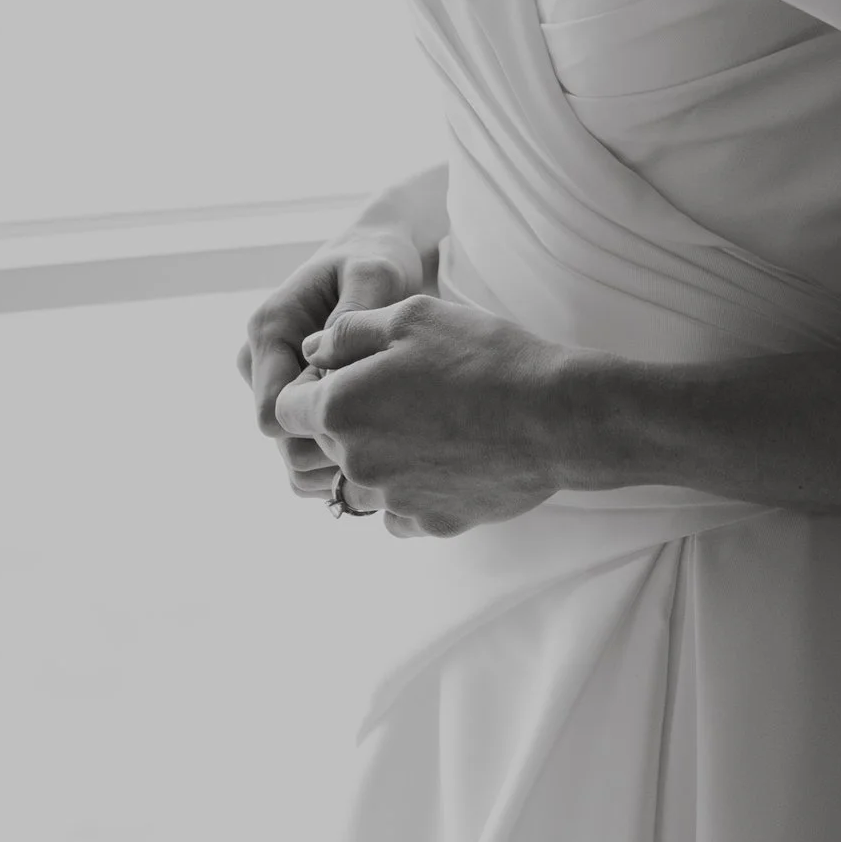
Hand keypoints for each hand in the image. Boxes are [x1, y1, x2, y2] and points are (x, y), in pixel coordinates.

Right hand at [238, 224, 432, 506]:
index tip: (370, 413)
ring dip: (338, 461)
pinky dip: (341, 463)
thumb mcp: (374, 274)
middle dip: (332, 447)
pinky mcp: (294, 403)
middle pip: (281, 443)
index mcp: (269, 330)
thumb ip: (353, 315)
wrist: (376, 260)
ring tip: (392, 440)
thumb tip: (329, 367)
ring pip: (293, 458)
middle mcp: (261, 363)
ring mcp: (276, 387)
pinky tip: (383, 446)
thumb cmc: (377, 262)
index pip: (271, 412)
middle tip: (391, 433)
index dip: (319, 424)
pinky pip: (307, 459)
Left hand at [274, 291, 570, 537]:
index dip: (311, 388)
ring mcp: (393, 500)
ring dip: (381, 462)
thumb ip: (347, 333)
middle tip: (407, 394)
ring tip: (431, 429)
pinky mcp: (431, 524)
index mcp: (341, 409)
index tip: (347, 375)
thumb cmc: (484, 357)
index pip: (286, 409)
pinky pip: (400, 514)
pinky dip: (414, 491)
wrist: (555, 417)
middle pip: (327, 447)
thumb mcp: (413, 317)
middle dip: (353, 421)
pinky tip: (450, 461)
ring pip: (362, 485)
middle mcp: (355, 463)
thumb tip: (311, 352)